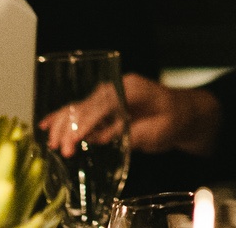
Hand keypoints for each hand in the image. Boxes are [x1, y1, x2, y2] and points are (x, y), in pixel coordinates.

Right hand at [40, 76, 217, 158]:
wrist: (187, 112)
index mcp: (132, 89)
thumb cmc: (176, 120)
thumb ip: (132, 133)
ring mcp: (111, 95)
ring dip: (63, 124)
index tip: (71, 142)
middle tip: (59, 147)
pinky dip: (65, 117)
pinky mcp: (108, 105)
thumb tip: (102, 137)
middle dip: (69, 126)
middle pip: (86, 105)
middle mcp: (118, 88)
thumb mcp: (159, 131)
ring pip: (80, 107)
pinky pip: (83, 110)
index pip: (101, 106)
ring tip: (50, 141)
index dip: (84, 125)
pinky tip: (48, 124)